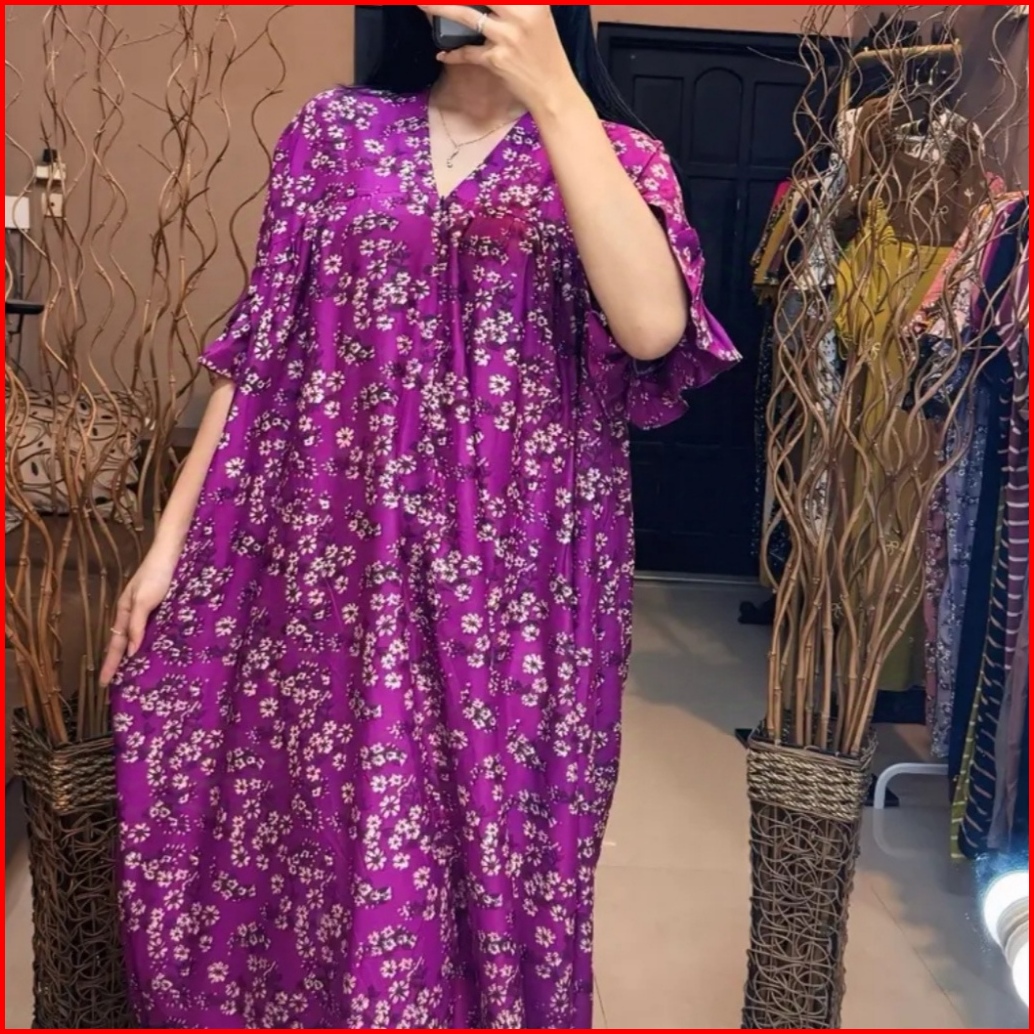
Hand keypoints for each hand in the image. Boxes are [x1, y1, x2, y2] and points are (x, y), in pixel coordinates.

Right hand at [99, 556, 173, 686]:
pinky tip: (153, 649)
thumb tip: (130, 652)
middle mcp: (133, 612)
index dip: (111, 664)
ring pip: (136, 636)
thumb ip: (136, 625)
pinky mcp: (160, 605)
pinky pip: (150, 629)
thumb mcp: (144, 600)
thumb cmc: (156, 575)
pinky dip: (147, 641)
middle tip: (114, 683)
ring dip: (132, 653)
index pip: (116, 644)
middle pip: (123, 641)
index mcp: (125, 611)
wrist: (172, 552)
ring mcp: (146, 608)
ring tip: (132, 673)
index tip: (104, 683)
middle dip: (117, 662)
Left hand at [419, 6, 582, 115]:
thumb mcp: (537, 18)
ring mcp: (507, 36)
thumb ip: (515, 6)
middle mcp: (520, 13)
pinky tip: (442, 54)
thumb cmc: (545, 53)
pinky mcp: (497, 59)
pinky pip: (467, 52)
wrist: (553, 90)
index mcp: (531, 1)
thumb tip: (484, 6)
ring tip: (421, 4)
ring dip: (438, 8)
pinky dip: (453, 54)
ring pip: (465, 15)